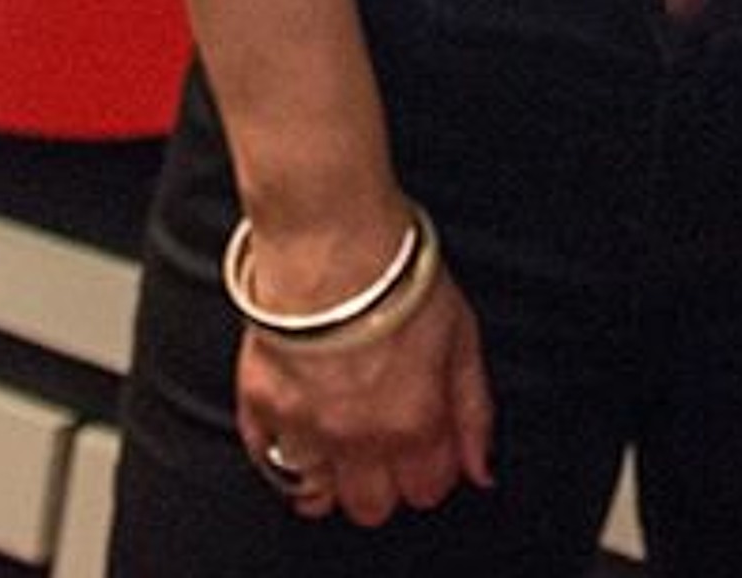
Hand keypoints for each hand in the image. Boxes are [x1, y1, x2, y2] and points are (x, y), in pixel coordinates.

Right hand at [237, 276, 494, 527]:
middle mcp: (358, 437)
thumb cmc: (395, 272)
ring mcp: (305, 425)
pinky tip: (299, 426)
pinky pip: (267, 459)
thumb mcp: (462, 332)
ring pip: (317, 497)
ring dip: (331, 476)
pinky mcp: (261, 402)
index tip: (425, 443)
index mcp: (413, 423)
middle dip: (383, 481)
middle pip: (372, 507)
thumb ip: (474, 408)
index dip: (430, 466)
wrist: (330, 234)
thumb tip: (480, 466)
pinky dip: (281, 453)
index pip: (428, 490)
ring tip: (339, 438)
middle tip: (381, 440)